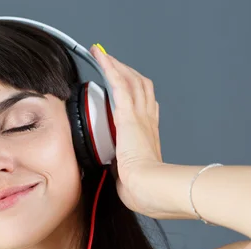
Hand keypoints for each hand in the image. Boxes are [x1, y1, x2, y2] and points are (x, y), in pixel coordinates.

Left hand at [90, 45, 165, 215]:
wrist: (150, 188)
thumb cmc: (143, 189)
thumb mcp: (130, 176)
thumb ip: (122, 168)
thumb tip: (114, 171)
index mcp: (148, 136)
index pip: (144, 107)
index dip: (137, 94)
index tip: (127, 87)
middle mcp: (147, 121)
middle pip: (140, 87)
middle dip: (127, 73)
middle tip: (113, 64)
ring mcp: (139, 116)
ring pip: (130, 80)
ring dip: (117, 66)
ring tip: (104, 56)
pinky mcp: (128, 115)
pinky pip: (118, 83)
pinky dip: (109, 66)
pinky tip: (100, 56)